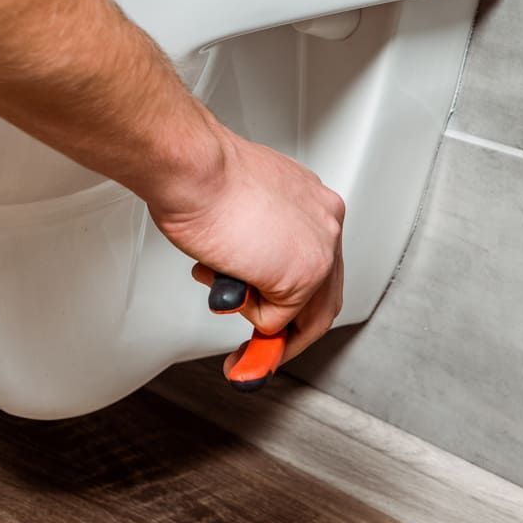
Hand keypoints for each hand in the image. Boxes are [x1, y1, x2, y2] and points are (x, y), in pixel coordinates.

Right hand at [146, 126, 346, 368]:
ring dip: (272, 337)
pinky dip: (248, 316)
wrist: (195, 168)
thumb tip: (249, 267)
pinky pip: (274, 320)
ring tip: (245, 353)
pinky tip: (228, 289)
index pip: (318, 261)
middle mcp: (326, 223)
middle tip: (264, 348)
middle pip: (324, 296)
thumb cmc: (204, 175)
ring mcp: (319, 251)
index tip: (271, 308)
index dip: (293, 294)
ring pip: (306, 316)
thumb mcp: (245, 205)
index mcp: (314, 201)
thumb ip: (260, 237)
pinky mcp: (300, 278)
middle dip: (291, 331)